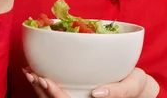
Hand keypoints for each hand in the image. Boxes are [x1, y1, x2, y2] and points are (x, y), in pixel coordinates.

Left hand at [23, 67, 159, 97]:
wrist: (137, 85)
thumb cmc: (136, 85)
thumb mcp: (132, 86)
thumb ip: (117, 92)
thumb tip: (97, 93)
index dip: (55, 94)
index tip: (46, 80)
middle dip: (41, 89)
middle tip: (30, 73)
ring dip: (38, 87)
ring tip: (29, 71)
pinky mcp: (76, 92)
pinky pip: (57, 91)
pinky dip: (45, 84)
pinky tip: (38, 72)